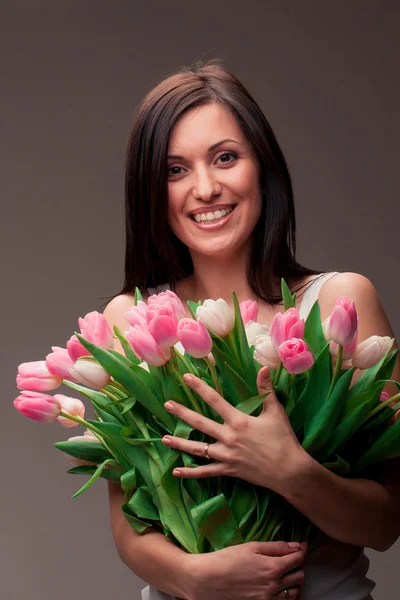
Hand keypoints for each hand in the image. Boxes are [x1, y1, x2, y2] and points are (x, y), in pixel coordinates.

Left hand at [161, 366, 306, 492]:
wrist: (289, 471)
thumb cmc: (283, 439)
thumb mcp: (275, 412)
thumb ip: (266, 390)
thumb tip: (264, 368)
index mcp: (238, 421)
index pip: (214, 401)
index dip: (199, 388)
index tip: (186, 378)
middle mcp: (228, 437)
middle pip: (200, 423)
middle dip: (182, 413)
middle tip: (167, 405)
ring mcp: (226, 455)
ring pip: (198, 449)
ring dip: (180, 443)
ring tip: (164, 439)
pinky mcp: (228, 470)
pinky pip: (206, 472)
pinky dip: (191, 473)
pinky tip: (176, 471)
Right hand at [185, 540, 307, 599]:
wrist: (208, 580)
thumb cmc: (228, 559)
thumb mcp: (252, 547)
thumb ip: (277, 547)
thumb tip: (297, 546)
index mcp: (273, 567)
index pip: (298, 559)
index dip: (302, 549)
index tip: (302, 544)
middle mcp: (275, 586)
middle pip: (300, 575)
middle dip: (299, 564)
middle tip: (292, 556)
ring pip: (295, 591)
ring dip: (294, 580)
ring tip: (286, 571)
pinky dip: (287, 593)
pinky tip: (279, 585)